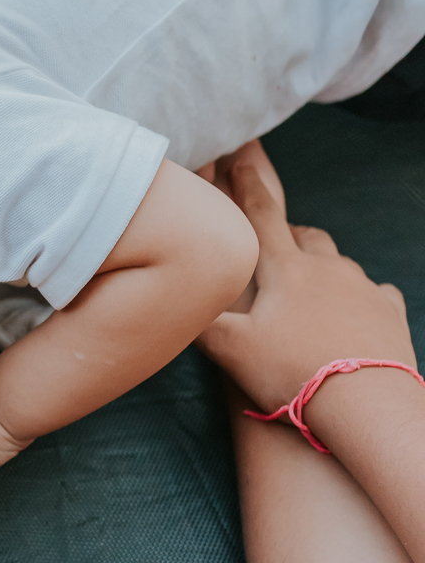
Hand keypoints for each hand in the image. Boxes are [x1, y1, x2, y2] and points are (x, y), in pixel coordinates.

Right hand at [197, 162, 413, 415]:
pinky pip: (374, 293)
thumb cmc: (291, 372)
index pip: (261, 215)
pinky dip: (358, 298)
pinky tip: (350, 317)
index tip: (240, 160)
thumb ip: (200, 323)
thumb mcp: (230, 351)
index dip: (246, 186)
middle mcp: (327, 267)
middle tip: (274, 251)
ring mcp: (363, 286)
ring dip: (321, 269)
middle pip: (305, 236)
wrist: (365, 402)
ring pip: (339, 263)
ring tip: (308, 294)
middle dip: (288, 235)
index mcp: (286, 269)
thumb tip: (174, 303)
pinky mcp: (388, 310)